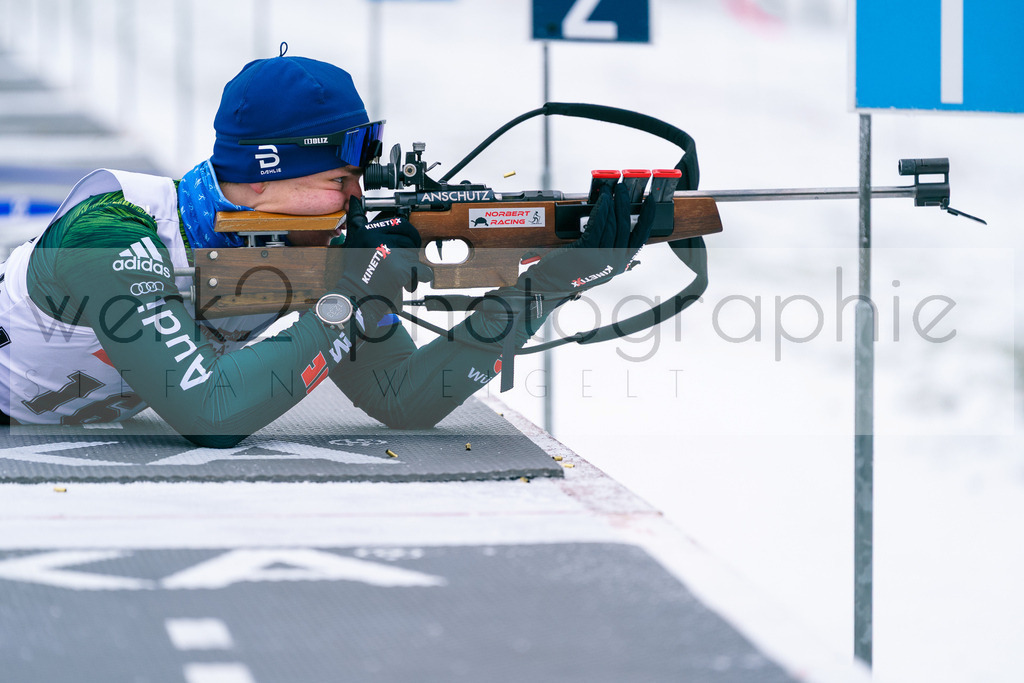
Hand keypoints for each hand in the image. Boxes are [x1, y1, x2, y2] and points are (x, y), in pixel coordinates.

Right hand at [336, 197, 428, 308]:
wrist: (356, 296)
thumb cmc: (356, 273)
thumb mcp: (353, 242)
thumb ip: (357, 221)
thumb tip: (355, 200)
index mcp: (367, 230)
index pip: (396, 221)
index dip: (403, 231)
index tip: (402, 239)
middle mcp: (377, 239)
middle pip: (408, 234)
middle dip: (410, 245)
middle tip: (403, 258)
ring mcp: (389, 253)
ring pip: (414, 251)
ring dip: (412, 263)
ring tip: (397, 272)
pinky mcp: (399, 269)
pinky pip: (421, 270)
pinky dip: (420, 277)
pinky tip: (409, 280)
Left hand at [517, 181, 653, 292]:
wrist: (551, 283)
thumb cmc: (573, 271)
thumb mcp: (599, 265)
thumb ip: (612, 252)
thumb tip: (622, 228)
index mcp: (620, 264)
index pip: (641, 237)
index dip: (648, 217)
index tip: (651, 201)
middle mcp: (614, 262)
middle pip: (626, 226)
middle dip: (626, 203)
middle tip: (624, 188)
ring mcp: (601, 258)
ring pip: (613, 224)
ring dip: (613, 203)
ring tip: (611, 190)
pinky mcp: (586, 251)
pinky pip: (598, 225)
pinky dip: (601, 210)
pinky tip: (602, 200)